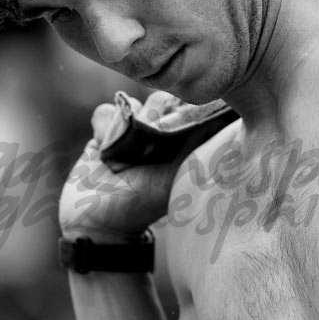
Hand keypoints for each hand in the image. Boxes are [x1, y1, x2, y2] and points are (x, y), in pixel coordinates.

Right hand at [58, 91, 219, 241]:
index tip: (163, 131)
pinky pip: (103, 111)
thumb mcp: (171, 177)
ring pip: (127, 104)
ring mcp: (130, 130)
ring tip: (117, 156)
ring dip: (119, 129)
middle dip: (146, 119)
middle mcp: (157, 131)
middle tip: (138, 147)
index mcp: (179, 140)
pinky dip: (101, 129)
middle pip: (157, 98)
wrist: (96, 221)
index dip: (174, 113)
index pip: (185, 105)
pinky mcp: (103, 131)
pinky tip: (102, 151)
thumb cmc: (140, 203)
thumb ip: (194, 145)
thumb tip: (222, 119)